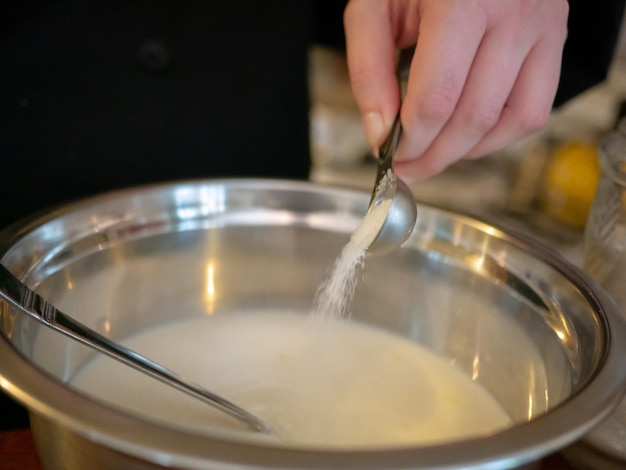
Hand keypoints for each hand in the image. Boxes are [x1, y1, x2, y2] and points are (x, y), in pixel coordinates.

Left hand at [344, 0, 568, 180]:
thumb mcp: (374, 4)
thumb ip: (369, 69)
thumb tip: (380, 133)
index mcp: (461, 0)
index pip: (437, 99)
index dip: (410, 142)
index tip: (390, 156)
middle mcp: (512, 12)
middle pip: (473, 117)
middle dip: (434, 156)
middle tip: (408, 167)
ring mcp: (541, 25)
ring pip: (509, 121)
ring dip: (466, 152)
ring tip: (435, 154)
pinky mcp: (553, 37)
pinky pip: (535, 109)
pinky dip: (501, 136)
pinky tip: (470, 136)